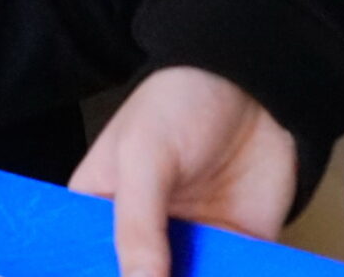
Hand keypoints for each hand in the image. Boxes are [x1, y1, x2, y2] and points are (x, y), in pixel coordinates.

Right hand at [70, 66, 298, 276]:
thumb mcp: (144, 157)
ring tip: (204, 275)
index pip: (88, 256)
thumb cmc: (179, 104)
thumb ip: (137, 224)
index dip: (93, 274)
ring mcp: (192, 244)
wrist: (255, 86)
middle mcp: (145, 232)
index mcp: (102, 206)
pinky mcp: (239, 250)